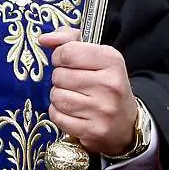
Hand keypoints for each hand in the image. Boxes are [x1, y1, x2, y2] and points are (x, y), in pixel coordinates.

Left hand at [39, 28, 137, 156]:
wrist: (125, 124)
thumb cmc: (105, 84)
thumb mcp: (96, 55)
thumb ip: (68, 39)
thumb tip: (44, 39)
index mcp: (112, 60)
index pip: (68, 52)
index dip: (59, 56)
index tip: (65, 61)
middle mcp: (110, 85)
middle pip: (59, 75)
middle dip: (60, 78)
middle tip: (73, 83)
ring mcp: (102, 110)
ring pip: (57, 96)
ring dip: (59, 97)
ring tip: (73, 98)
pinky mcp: (93, 130)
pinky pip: (57, 116)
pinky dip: (59, 114)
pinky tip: (73, 113)